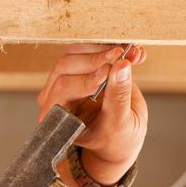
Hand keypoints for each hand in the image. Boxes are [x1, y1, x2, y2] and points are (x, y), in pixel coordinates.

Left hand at [38, 44, 147, 184]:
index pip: (63, 89)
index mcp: (56, 116)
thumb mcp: (120, 123)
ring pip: (77, 52)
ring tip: (133, 53)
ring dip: (106, 49)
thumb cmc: (116, 137)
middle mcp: (54, 96)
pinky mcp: (79, 67)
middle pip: (66, 65)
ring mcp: (64, 79)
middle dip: (98, 60)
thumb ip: (118, 96)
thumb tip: (121, 66)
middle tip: (123, 56)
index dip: (86, 79)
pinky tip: (131, 52)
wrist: (121, 134)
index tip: (110, 72)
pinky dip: (110, 48)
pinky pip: (89, 50)